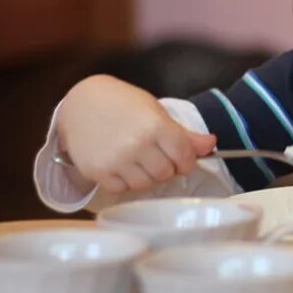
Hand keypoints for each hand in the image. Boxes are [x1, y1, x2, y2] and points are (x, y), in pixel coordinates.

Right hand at [57, 75, 216, 193]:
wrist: (81, 103)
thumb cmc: (123, 104)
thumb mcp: (156, 112)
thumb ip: (184, 134)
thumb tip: (212, 145)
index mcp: (156, 126)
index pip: (185, 156)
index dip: (186, 159)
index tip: (180, 155)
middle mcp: (137, 145)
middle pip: (166, 173)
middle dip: (166, 167)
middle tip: (156, 154)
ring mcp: (116, 160)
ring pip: (145, 185)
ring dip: (147, 176)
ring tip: (139, 159)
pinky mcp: (98, 172)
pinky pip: (122, 189)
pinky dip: (126, 181)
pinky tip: (122, 165)